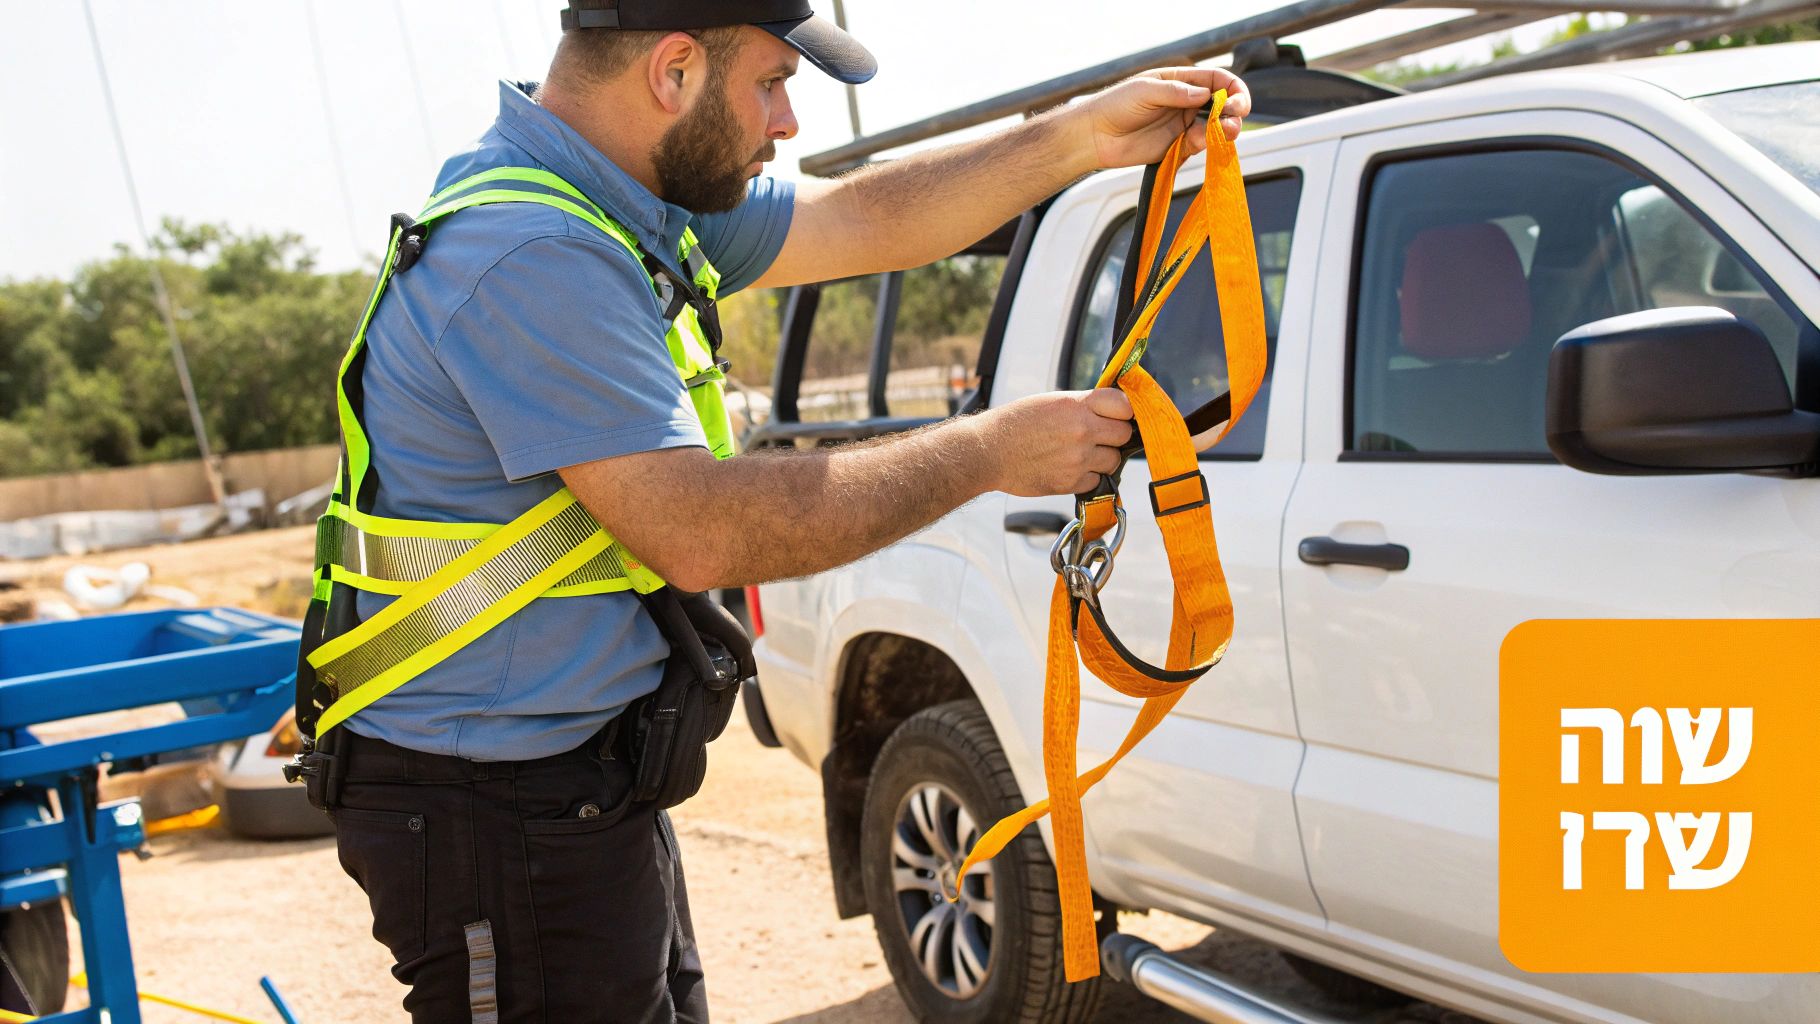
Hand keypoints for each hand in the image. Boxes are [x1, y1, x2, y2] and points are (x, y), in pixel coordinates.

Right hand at [976, 389, 1134, 496]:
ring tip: (1081, 453)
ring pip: (1113, 460)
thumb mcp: (1050, 402)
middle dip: (1114, 436)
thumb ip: (1082, 405)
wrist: (988, 452)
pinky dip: (1087, 477)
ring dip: (1103, 458)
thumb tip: (1109, 412)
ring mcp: (1078, 459)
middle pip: (1124, 434)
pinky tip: (1069, 468)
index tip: (1118, 414)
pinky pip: (1096, 480)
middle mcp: (1082, 430)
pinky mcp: (1070, 482)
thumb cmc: (1014, 424)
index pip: (1125, 405)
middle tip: (1100, 436)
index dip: (1124, 411)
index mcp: (1076, 405)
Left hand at [1069, 67, 1250, 170]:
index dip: (1233, 88)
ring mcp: (1182, 125)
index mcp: (1181, 81)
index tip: (1237, 100)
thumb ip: (1176, 92)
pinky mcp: (1176, 146)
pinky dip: (1205, 144)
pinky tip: (1198, 141)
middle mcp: (1186, 102)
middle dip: (1234, 111)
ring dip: (1224, 130)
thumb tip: (1207, 94)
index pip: (1217, 80)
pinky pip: (1199, 145)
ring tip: (1222, 132)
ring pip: (1216, 127)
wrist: (1095, 136)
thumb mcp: (1145, 90)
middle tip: (1233, 118)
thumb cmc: (1115, 105)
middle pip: (1223, 105)